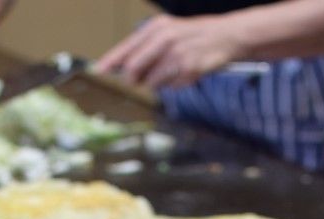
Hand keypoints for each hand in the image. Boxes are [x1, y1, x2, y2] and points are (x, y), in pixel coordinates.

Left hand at [95, 14, 244, 88]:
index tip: (97, 71)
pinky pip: (171, 86)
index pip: (126, 47)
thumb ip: (144, 49)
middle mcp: (164, 38)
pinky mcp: (188, 67)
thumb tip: (121, 68)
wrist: (225, 36)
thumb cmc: (192, 37)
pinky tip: (185, 73)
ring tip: (172, 71)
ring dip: (158, 83)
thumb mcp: (167, 33)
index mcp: (156, 28)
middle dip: (133, 79)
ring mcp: (176, 53)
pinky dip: (175, 84)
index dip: (110, 62)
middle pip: (133, 69)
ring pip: (152, 81)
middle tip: (139, 80)